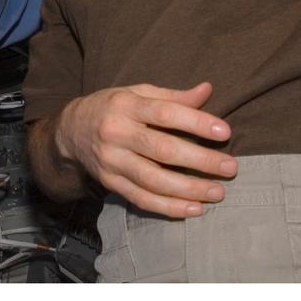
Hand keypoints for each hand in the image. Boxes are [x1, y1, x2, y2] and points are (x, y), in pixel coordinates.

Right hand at [53, 82, 236, 217]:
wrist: (70, 131)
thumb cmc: (113, 107)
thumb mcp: (137, 93)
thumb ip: (172, 96)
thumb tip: (207, 90)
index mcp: (126, 105)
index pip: (164, 113)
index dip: (195, 123)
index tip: (224, 132)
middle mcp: (116, 133)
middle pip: (162, 150)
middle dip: (200, 161)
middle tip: (230, 167)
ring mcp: (111, 161)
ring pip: (153, 180)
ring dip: (188, 189)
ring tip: (217, 192)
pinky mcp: (110, 182)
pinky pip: (141, 199)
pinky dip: (168, 207)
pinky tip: (193, 209)